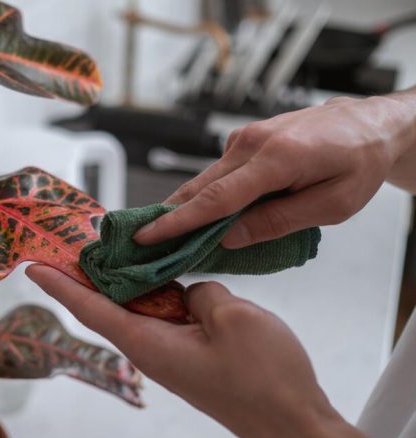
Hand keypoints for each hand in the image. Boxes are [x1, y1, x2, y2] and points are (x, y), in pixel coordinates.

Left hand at [26, 265, 334, 437]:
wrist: (294, 424)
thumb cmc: (264, 378)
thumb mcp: (233, 317)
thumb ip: (201, 293)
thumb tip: (189, 294)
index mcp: (148, 343)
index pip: (91, 308)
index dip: (61, 286)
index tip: (33, 268)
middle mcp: (151, 350)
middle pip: (109, 306)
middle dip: (89, 274)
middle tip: (73, 241)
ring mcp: (172, 355)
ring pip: (140, 310)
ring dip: (127, 282)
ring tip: (115, 247)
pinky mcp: (191, 356)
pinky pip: (165, 318)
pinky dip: (158, 294)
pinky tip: (165, 272)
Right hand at [134, 94, 415, 247]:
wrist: (371, 124)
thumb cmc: (359, 164)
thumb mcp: (332, 205)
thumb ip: (278, 222)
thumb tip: (230, 238)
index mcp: (277, 159)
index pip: (216, 198)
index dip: (178, 222)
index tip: (147, 236)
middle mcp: (253, 142)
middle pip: (200, 187)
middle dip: (168, 216)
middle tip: (139, 241)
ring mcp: (247, 137)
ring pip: (206, 179)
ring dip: (184, 206)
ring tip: (161, 233)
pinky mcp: (246, 138)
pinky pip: (218, 172)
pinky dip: (205, 194)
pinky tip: (201, 215)